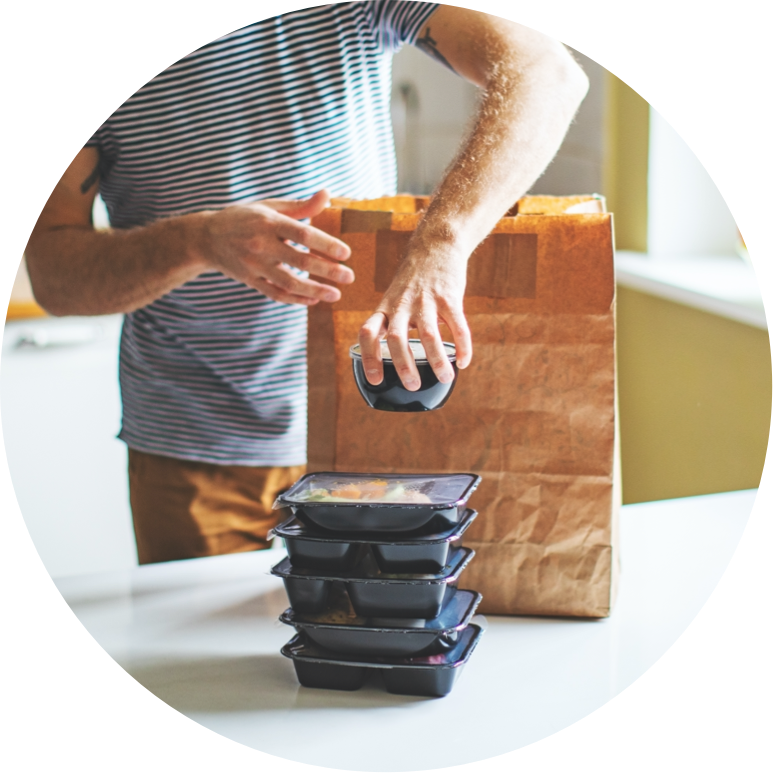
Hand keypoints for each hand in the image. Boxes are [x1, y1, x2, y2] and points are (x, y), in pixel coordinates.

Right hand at [200, 189, 352, 304]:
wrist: (206, 237)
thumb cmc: (245, 218)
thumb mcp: (269, 207)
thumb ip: (299, 206)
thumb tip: (326, 194)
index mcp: (269, 222)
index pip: (302, 233)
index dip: (325, 244)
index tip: (346, 253)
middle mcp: (261, 244)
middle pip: (299, 260)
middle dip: (327, 271)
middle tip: (349, 277)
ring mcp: (254, 264)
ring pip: (288, 282)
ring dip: (315, 290)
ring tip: (336, 295)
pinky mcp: (250, 280)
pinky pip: (275, 293)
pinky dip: (296, 299)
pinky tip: (313, 300)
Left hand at [358, 245, 472, 389]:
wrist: (436, 244)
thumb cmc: (413, 278)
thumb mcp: (393, 297)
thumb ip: (392, 323)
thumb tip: (397, 359)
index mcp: (386, 307)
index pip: (369, 333)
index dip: (370, 357)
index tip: (376, 379)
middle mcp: (403, 305)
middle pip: (397, 338)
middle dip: (404, 365)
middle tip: (412, 385)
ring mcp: (426, 300)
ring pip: (428, 335)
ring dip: (436, 361)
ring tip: (445, 378)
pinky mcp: (450, 297)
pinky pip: (457, 326)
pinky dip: (462, 347)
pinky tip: (463, 362)